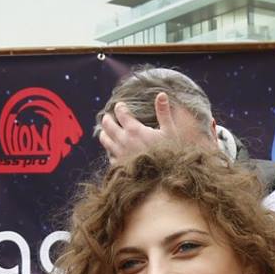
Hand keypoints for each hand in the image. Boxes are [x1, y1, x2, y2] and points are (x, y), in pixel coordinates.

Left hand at [96, 91, 212, 161]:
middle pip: (108, 125)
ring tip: (105, 130)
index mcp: (134, 130)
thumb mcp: (170, 131)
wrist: (162, 180)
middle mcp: (123, 140)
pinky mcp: (118, 166)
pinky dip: (109, 149)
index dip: (119, 107)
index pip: (121, 113)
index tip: (120, 105)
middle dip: (107, 118)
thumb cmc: (169, 154)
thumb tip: (161, 94)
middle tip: (108, 116)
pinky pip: (109, 154)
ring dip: (104, 132)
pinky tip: (112, 149)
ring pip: (104, 139)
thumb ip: (164, 112)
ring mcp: (119, 154)